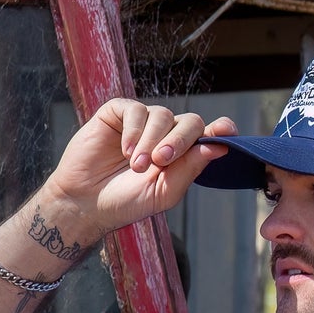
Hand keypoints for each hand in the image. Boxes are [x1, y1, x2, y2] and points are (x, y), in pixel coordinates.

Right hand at [40, 99, 236, 239]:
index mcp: (184, 153)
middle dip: (179, 141)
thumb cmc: (127, 201)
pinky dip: (134, 130)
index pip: (209, 134)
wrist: (86, 203)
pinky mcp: (118, 113)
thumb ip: (190, 168)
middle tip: (161, 161)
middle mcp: (166, 133)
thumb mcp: (164, 191)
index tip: (227, 131)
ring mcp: (143, 121)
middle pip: (190, 122)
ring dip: (151, 141)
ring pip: (162, 115)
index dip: (221, 129)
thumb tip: (219, 146)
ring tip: (137, 166)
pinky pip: (135, 109)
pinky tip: (126, 151)